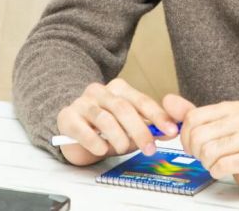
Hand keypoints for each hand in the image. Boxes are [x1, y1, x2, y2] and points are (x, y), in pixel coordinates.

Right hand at [55, 78, 178, 165]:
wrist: (72, 130)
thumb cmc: (104, 129)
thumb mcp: (128, 128)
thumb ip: (147, 127)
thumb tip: (169, 131)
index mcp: (119, 89)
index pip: (142, 100)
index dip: (158, 116)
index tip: (172, 131)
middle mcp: (101, 92)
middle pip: (124, 108)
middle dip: (140, 130)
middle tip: (149, 148)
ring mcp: (83, 103)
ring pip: (105, 118)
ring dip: (118, 137)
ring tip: (123, 149)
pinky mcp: (67, 116)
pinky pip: (82, 129)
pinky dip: (94, 141)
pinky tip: (101, 149)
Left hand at [163, 94, 238, 194]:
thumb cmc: (238, 145)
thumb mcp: (214, 126)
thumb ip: (191, 114)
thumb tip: (167, 100)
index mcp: (233, 107)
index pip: (193, 118)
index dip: (184, 136)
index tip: (190, 146)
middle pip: (199, 135)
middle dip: (195, 152)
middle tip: (203, 156)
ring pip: (210, 151)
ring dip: (206, 163)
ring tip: (214, 162)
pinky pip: (223, 165)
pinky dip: (217, 171)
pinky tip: (222, 169)